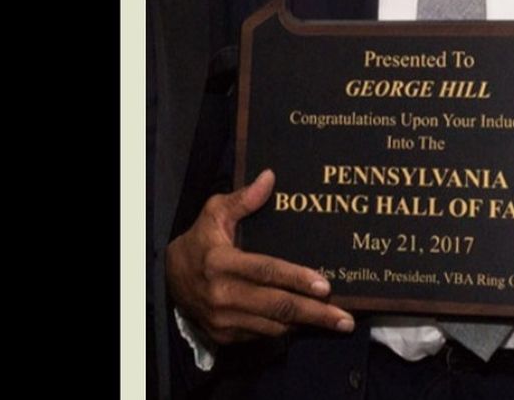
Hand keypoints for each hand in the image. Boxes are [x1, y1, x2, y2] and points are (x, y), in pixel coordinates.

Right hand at [165, 169, 355, 343]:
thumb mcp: (215, 213)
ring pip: (273, 326)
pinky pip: (262, 335)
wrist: (169, 279)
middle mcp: (223, 295)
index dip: (296, 278)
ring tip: (335, 321)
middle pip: (277, 307)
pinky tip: (305, 323)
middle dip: (315, 313)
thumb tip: (270, 177)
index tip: (325, 285)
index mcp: (221, 262)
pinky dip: (285, 329)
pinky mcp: (225, 336)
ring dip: (305, 324)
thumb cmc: (201, 240)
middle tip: (344, 319)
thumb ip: (243, 199)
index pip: (265, 271)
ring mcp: (223, 320)